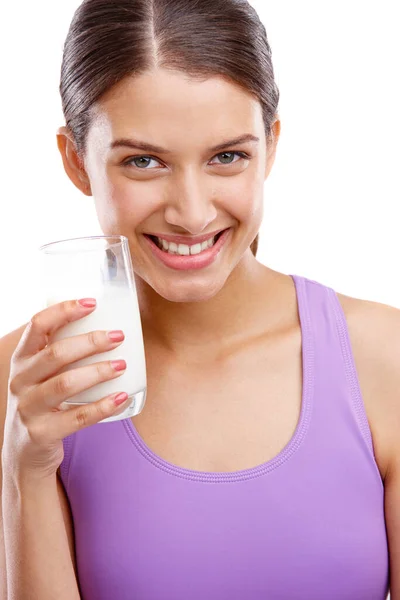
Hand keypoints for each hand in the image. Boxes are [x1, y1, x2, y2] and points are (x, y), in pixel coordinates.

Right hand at [2, 298, 128, 480]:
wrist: (24, 454)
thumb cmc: (42, 404)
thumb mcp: (40, 376)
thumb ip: (61, 354)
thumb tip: (105, 326)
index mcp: (22, 360)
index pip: (37, 325)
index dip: (64, 310)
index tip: (92, 303)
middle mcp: (20, 381)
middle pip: (56, 354)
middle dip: (90, 342)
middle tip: (118, 337)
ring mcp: (28, 408)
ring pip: (65, 384)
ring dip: (98, 371)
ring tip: (121, 365)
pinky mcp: (41, 433)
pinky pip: (77, 418)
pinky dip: (102, 406)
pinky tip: (121, 397)